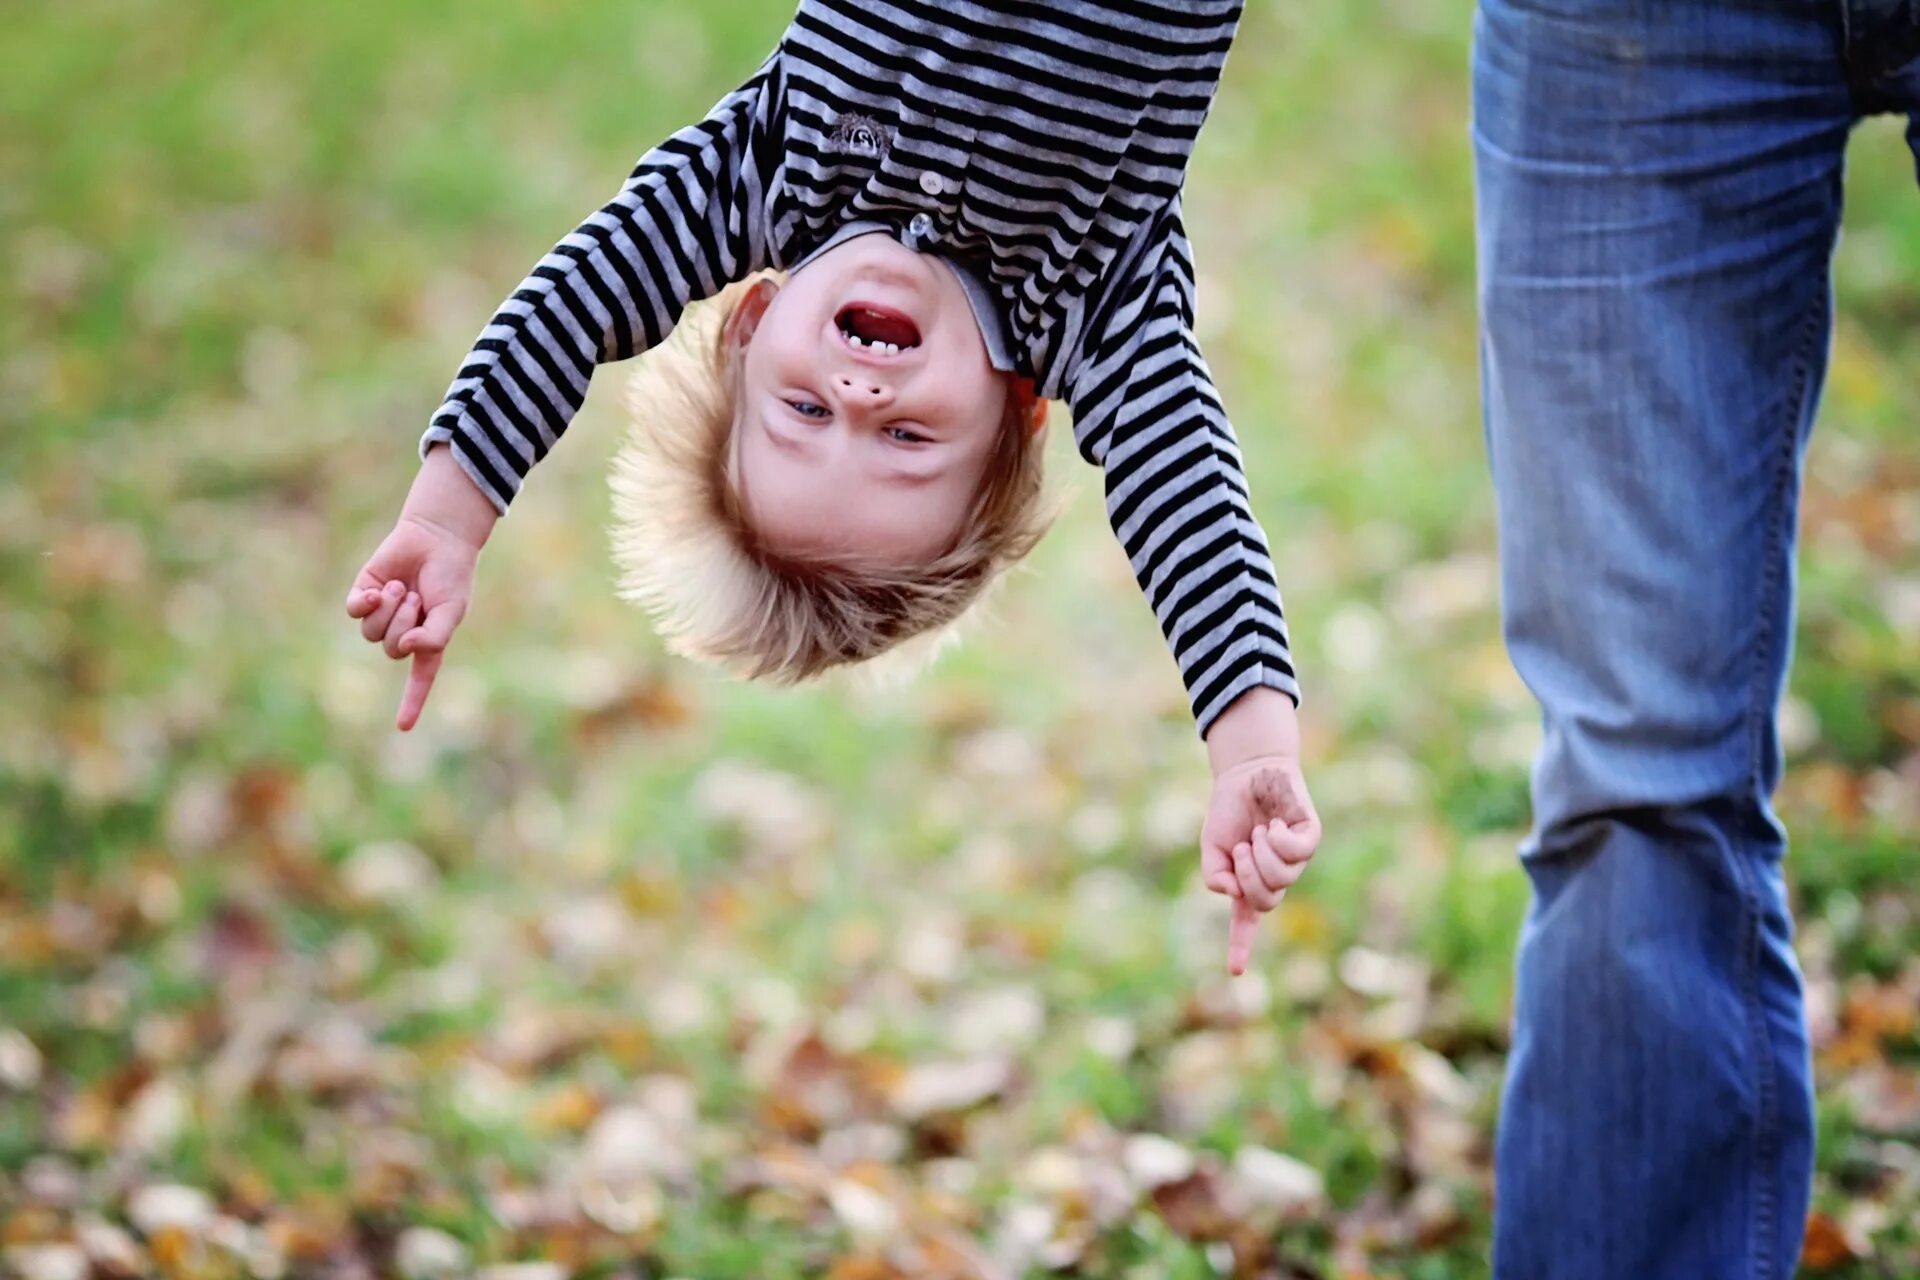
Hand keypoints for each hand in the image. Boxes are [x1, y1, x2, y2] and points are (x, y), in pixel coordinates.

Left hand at [344, 446, 495, 730]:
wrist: (436, 538)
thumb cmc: (451, 576)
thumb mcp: (451, 612)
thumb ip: (434, 637)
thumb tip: (404, 648)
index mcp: (427, 641)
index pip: (420, 679)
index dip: (412, 703)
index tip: (403, 727)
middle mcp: (402, 631)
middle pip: (390, 649)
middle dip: (404, 622)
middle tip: (418, 597)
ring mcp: (381, 614)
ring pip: (370, 632)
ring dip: (389, 610)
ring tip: (403, 588)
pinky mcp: (364, 594)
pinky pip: (354, 612)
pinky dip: (364, 604)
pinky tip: (376, 593)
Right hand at [1200, 689, 1322, 975]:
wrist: (1249, 772)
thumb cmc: (1231, 810)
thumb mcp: (1211, 845)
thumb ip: (1214, 874)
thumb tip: (1233, 893)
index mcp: (1249, 881)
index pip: (1245, 921)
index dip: (1240, 945)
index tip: (1235, 972)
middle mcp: (1275, 875)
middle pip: (1267, 901)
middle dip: (1248, 877)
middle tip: (1241, 849)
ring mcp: (1295, 859)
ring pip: (1282, 877)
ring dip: (1261, 854)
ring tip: (1257, 832)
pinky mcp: (1310, 837)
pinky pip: (1297, 852)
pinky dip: (1278, 839)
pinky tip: (1273, 825)